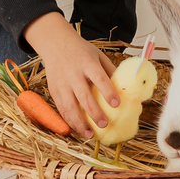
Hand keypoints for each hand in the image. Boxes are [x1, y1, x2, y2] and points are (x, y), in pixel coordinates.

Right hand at [23, 12, 118, 138]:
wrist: (56, 44)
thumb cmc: (81, 51)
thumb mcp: (98, 55)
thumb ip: (109, 70)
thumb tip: (125, 88)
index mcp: (87, 63)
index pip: (99, 78)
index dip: (108, 92)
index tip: (116, 104)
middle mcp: (73, 74)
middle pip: (84, 96)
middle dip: (94, 113)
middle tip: (104, 124)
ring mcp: (62, 84)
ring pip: (70, 107)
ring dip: (79, 123)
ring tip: (90, 134)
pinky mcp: (54, 91)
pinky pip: (61, 109)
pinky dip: (69, 121)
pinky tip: (78, 129)